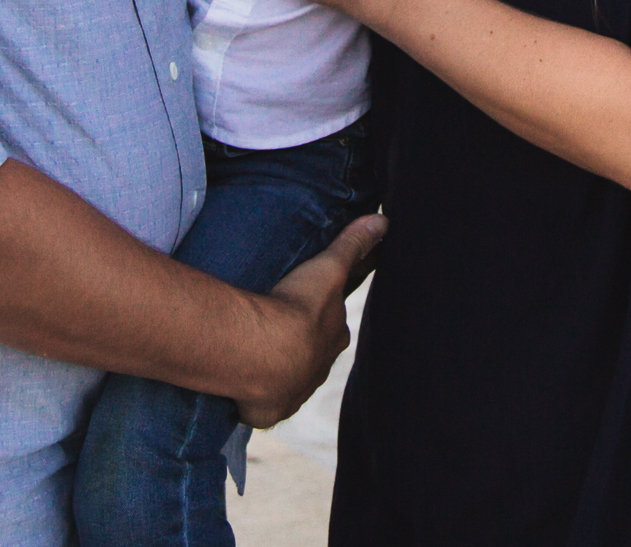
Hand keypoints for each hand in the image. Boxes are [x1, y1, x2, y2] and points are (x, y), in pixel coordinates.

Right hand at [235, 211, 385, 426]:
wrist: (263, 354)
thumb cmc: (297, 307)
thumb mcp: (328, 269)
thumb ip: (353, 246)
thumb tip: (385, 221)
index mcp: (334, 338)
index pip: (333, 327)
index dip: (322, 319)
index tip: (308, 312)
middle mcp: (318, 368)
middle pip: (313, 356)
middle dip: (301, 348)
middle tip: (280, 333)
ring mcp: (294, 392)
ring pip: (289, 381)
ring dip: (277, 372)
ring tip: (258, 358)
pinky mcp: (268, 411)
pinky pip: (264, 405)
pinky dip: (256, 399)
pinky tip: (245, 389)